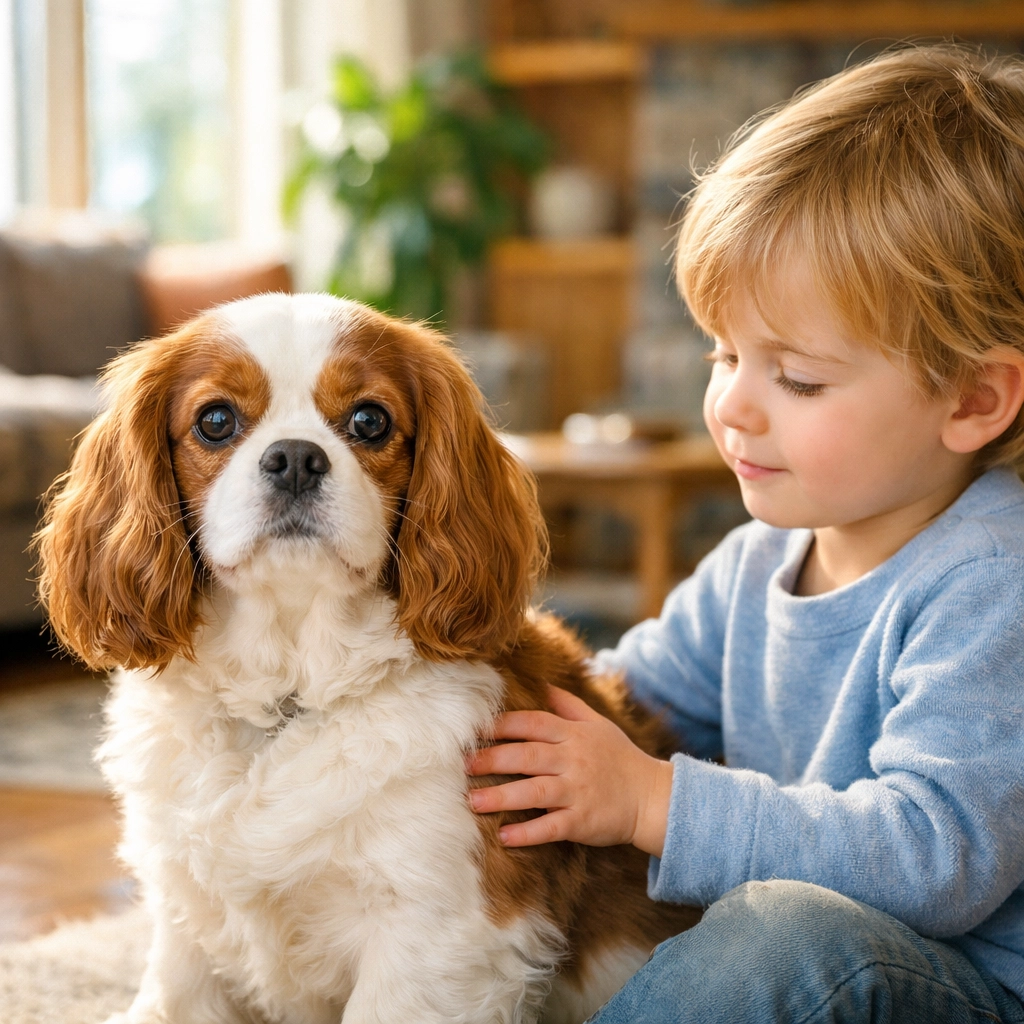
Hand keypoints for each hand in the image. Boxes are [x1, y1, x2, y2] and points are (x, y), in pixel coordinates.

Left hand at [465, 684, 673, 854]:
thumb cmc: (619, 758)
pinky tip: (504, 836)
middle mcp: (573, 760)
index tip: (473, 729)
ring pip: (534, 791)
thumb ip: (567, 705)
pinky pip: (551, 827)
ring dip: (501, 797)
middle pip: (527, 755)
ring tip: (473, 801)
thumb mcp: (597, 723)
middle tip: (462, 765)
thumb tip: (540, 684)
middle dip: (492, 759)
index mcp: (573, 735)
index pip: (532, 723)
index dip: (502, 724)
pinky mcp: (582, 821)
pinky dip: (528, 833)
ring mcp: (578, 791)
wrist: (652, 797)